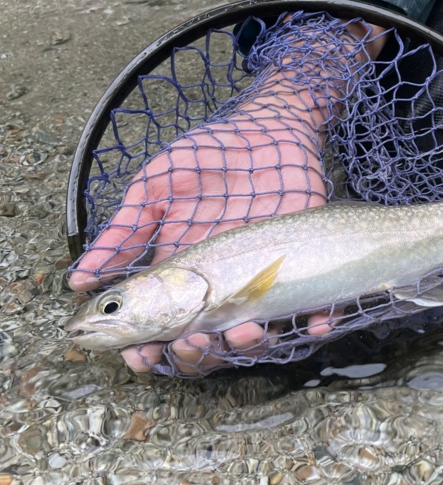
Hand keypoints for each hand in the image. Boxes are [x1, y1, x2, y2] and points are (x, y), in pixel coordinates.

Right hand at [68, 89, 335, 373]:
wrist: (265, 128)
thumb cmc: (207, 156)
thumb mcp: (155, 189)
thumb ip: (125, 231)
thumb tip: (80, 277)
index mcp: (186, 272)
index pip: (166, 326)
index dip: (152, 349)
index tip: (140, 356)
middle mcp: (224, 283)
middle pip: (210, 340)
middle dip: (198, 354)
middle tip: (192, 341)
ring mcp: (265, 276)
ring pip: (259, 333)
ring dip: (251, 345)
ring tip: (242, 332)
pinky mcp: (304, 260)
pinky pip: (317, 303)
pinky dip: (319, 320)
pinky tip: (316, 325)